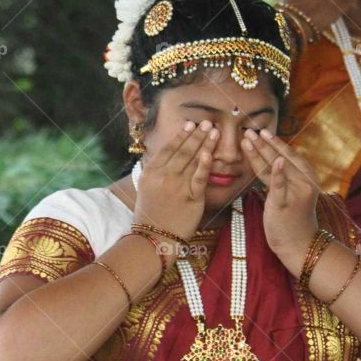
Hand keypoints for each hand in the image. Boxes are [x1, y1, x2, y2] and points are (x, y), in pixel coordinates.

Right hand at [134, 120, 218, 258]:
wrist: (153, 238)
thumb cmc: (151, 214)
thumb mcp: (147, 188)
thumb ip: (157, 171)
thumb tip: (168, 156)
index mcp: (151, 172)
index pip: (169, 148)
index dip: (181, 135)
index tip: (191, 124)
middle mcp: (163, 176)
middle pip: (183, 151)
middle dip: (197, 134)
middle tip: (207, 123)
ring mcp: (177, 187)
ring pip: (193, 160)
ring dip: (205, 143)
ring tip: (214, 131)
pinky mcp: (191, 199)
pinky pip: (200, 178)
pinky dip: (205, 164)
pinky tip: (210, 152)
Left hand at [241, 128, 319, 272]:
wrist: (299, 245)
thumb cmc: (293, 220)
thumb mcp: (292, 194)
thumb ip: (285, 177)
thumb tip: (271, 160)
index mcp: (308, 177)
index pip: (289, 155)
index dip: (275, 142)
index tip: (262, 132)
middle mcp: (305, 181)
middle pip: (281, 158)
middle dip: (264, 143)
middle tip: (250, 130)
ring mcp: (297, 192)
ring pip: (276, 168)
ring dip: (260, 151)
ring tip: (247, 139)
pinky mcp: (286, 204)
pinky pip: (279, 185)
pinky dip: (278, 172)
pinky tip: (276, 159)